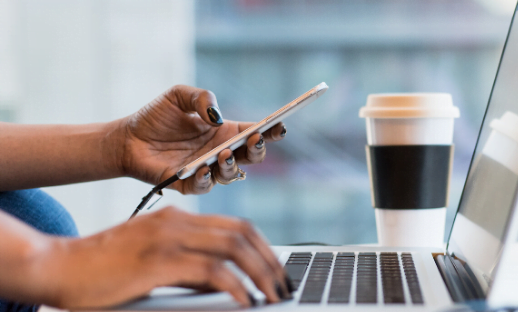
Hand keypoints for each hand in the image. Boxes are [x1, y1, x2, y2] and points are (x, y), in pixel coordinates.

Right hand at [38, 207, 289, 308]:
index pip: (236, 225)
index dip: (264, 247)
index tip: (277, 270)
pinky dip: (236, 286)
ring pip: (233, 248)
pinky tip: (246, 301)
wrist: (56, 267)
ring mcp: (167, 238)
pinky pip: (211, 271)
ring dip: (261, 273)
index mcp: (177, 218)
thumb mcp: (152, 260)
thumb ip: (187, 266)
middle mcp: (177, 221)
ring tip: (273, 295)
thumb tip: (225, 284)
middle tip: (284, 285)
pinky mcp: (158, 260)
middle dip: (271, 261)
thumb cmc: (102, 270)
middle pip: (242, 233)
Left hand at [115, 85, 285, 193]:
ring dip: (232, 165)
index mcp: (225, 132)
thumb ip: (201, 98)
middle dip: (258, 150)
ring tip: (224, 153)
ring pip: (231, 175)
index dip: (271, 131)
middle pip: (251, 157)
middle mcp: (220, 153)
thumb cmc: (156, 117)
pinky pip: (204, 186)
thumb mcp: (179, 95)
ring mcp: (206, 170)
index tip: (279, 125)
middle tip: (255, 139)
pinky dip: (206, 179)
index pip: (255, 133)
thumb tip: (216, 116)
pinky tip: (203, 168)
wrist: (126, 138)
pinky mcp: (188, 184)